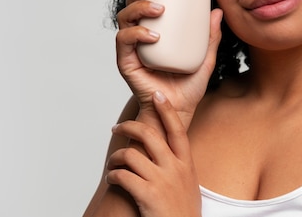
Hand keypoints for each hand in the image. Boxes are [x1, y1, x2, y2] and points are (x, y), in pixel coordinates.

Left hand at [106, 91, 200, 216]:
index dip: (167, 110)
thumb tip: (165, 149)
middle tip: (118, 128)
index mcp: (186, 163)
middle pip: (149, 135)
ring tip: (113, 163)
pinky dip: (113, 175)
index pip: (177, 129)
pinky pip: (122, 176)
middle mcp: (175, 168)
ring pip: (130, 155)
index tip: (157, 95)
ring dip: (116, 158)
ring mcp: (161, 181)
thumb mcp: (189, 182)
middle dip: (129, 127)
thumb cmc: (183, 211)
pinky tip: (113, 179)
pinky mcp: (147, 195)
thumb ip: (179, 164)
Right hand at [115, 0, 222, 126]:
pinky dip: (137, 35)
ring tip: (158, 9)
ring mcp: (131, 48)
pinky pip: (124, 42)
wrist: (179, 111)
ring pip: (124, 18)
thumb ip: (210, 37)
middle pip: (131, 3)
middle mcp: (139, 36)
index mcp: (154, 31)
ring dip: (139, 8)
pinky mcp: (126, 62)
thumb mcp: (205, 57)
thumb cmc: (188, 86)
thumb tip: (218, 11)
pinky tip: (153, 35)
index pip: (146, 1)